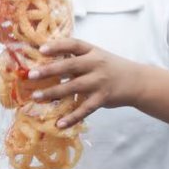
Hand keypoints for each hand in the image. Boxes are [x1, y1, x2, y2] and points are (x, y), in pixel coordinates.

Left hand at [26, 38, 145, 127]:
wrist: (137, 81)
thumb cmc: (109, 67)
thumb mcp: (95, 56)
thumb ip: (75, 58)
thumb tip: (46, 62)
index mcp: (92, 51)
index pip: (73, 44)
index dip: (57, 46)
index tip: (41, 49)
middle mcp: (96, 64)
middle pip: (70, 65)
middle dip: (49, 70)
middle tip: (31, 75)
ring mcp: (99, 82)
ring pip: (73, 87)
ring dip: (53, 93)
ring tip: (36, 97)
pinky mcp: (102, 98)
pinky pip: (85, 109)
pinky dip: (72, 118)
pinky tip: (59, 123)